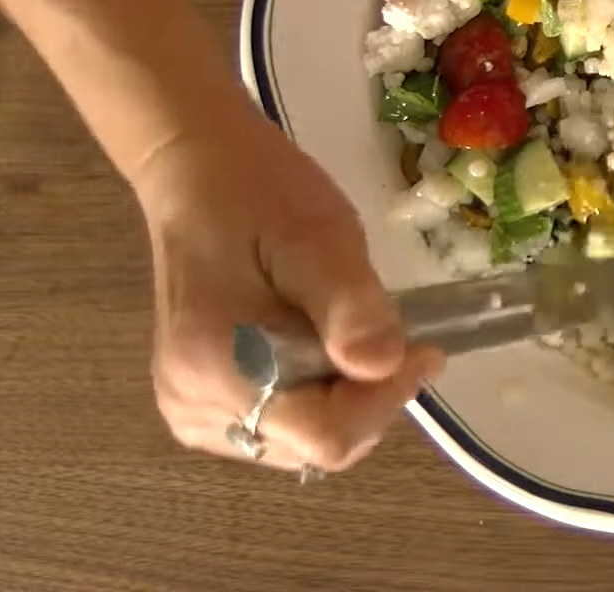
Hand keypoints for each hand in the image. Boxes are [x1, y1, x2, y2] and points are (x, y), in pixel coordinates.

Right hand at [133, 109, 443, 472]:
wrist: (195, 170)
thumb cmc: (258, 193)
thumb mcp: (318, 233)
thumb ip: (350, 303)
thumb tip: (383, 366)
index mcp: (216, 371)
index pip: (325, 437)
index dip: (386, 399)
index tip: (421, 347)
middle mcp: (194, 408)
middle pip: (316, 443)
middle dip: (366, 394)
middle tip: (375, 322)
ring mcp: (192, 410)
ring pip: (304, 439)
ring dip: (344, 393)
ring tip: (336, 322)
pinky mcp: (199, 402)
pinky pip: (282, 423)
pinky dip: (315, 390)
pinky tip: (312, 339)